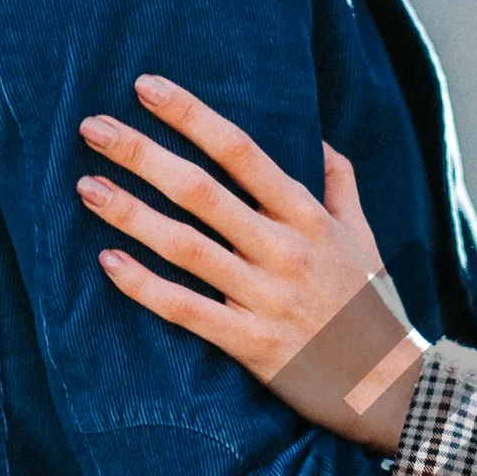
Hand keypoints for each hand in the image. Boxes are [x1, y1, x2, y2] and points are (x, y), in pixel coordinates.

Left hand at [75, 76, 427, 452]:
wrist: (390, 388)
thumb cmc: (373, 310)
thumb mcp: (366, 241)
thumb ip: (342, 186)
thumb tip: (321, 140)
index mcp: (310, 219)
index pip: (242, 152)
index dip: (191, 116)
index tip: (146, 87)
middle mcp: (285, 251)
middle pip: (202, 191)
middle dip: (143, 154)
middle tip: (92, 128)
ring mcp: (266, 298)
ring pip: (187, 246)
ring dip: (131, 214)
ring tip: (86, 187)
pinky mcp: (251, 344)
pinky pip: (187, 310)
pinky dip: (145, 287)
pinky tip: (108, 262)